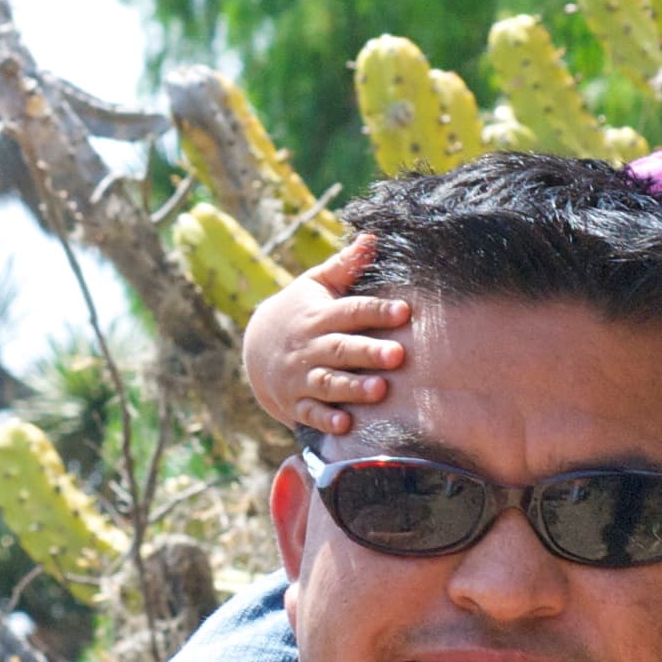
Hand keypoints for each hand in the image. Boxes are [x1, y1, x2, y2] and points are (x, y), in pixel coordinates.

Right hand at [241, 232, 411, 437]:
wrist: (255, 348)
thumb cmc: (299, 312)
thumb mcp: (316, 284)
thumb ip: (345, 265)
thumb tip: (372, 236)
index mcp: (319, 316)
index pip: (351, 311)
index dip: (377, 310)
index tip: (405, 310)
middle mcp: (310, 347)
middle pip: (342, 349)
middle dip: (369, 352)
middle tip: (399, 355)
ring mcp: (301, 377)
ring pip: (328, 383)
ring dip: (353, 388)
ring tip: (380, 390)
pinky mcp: (296, 403)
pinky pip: (310, 414)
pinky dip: (326, 420)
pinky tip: (346, 425)